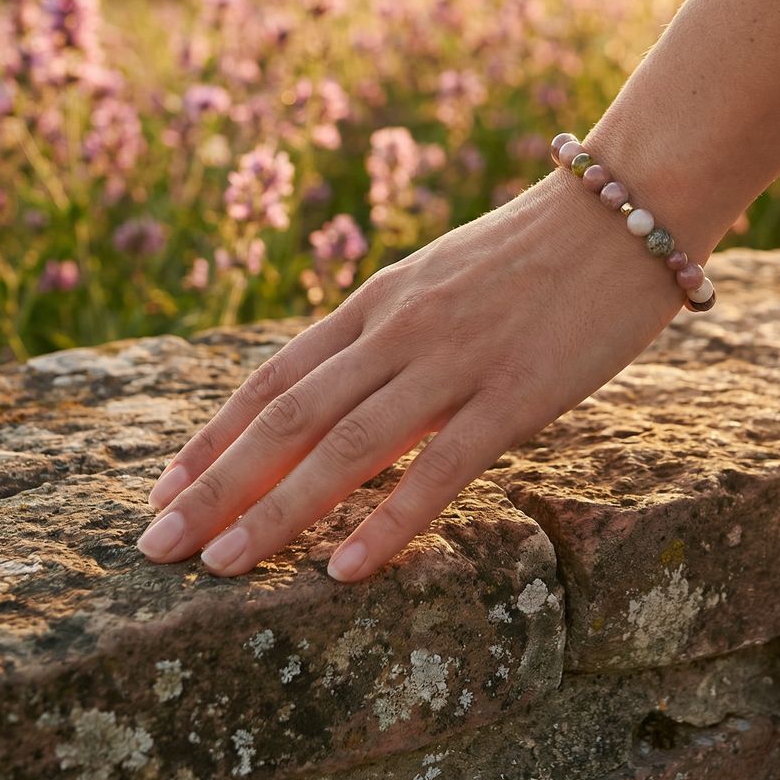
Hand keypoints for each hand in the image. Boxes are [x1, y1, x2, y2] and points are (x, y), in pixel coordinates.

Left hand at [135, 168, 686, 581]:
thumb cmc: (538, 245)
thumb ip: (392, 328)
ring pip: (345, 445)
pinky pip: (440, 468)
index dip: (215, 435)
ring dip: (275, 511)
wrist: (623, 209)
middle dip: (215, 484)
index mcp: (380, 298)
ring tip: (219, 567)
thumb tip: (348, 387)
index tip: (166, 486)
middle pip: (289, 415)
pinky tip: (345, 570)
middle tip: (156, 546)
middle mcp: (400, 328)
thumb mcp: (443, 275)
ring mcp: (455, 360)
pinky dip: (388, 522)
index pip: (277, 375)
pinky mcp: (516, 393)